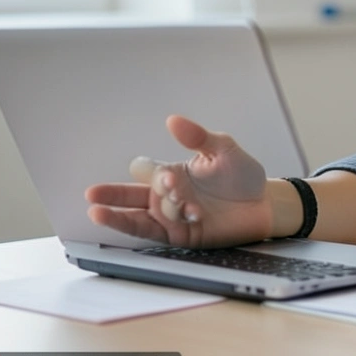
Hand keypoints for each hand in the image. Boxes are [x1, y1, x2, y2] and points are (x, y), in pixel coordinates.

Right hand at [85, 115, 272, 247]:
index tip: (168, 176)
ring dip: (124, 214)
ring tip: (98, 213)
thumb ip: (198, 137)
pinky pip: (158, 232)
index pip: (145, 170)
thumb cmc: (242, 176)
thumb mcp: (223, 150)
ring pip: (137, 218)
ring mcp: (171, 217)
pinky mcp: (181, 235)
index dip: (151, 172)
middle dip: (112, 195)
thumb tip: (173, 121)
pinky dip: (159, 224)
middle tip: (91, 195)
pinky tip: (167, 218)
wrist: (264, 204)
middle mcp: (166, 196)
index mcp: (172, 172)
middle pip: (129, 196)